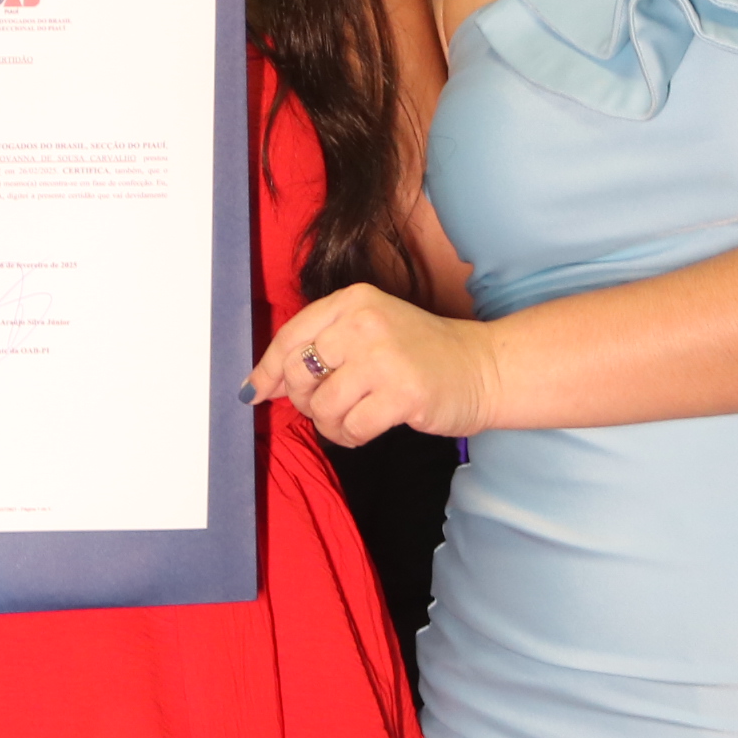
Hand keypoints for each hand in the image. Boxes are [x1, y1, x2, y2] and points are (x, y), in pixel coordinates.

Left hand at [250, 284, 502, 446]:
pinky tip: (368, 429)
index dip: (267, 370)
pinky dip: (352, 437)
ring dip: (330, 424)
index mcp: (352, 300)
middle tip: (328, 407)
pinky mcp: (402, 392)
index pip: (290, 336)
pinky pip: (351, 427)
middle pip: (298, 372)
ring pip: (323, 405)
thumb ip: (320, 347)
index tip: (255, 392)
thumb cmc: (419, 353)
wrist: (482, 368)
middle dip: (304, 400)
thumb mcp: (369, 330)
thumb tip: (259, 384)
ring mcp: (384, 356)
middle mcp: (364, 321)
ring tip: (352, 420)